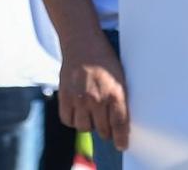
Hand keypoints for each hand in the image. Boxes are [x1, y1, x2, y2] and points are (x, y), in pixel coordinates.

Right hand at [58, 33, 129, 150]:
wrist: (82, 42)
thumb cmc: (104, 59)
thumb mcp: (120, 76)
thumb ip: (119, 98)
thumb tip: (119, 121)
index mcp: (116, 92)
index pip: (120, 123)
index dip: (121, 138)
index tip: (122, 144)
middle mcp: (97, 98)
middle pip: (103, 129)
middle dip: (106, 130)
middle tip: (106, 125)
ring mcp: (80, 99)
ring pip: (85, 127)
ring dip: (89, 124)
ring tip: (92, 113)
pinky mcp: (65, 97)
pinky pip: (68, 120)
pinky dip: (73, 119)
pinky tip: (78, 110)